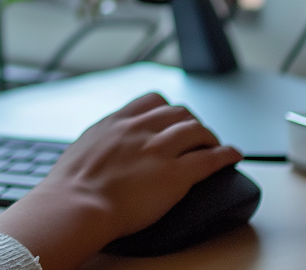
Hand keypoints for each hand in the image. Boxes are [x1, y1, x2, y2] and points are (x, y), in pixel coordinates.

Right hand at [0, 93, 241, 269]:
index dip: (167, 110)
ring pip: (196, 129)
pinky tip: (233, 156)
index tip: (172, 118)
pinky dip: (226, 154)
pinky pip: (210, 158)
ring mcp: (159, 149)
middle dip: (190, 122)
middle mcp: (140, 129)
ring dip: (209, 136)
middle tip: (196, 135)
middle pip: (177, 112)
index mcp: (116, 122)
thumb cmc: (71, 187)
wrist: (76, 204)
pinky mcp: (175, 174)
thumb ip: (100, 142)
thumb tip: (103, 148)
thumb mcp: (82, 149)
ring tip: (215, 145)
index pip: (151, 101)